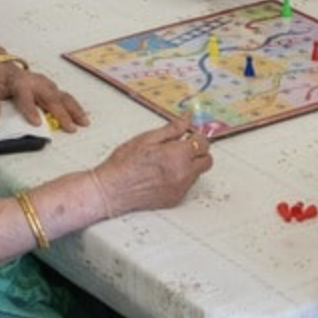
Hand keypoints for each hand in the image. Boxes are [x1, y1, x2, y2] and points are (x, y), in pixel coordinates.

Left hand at [0, 63, 89, 130]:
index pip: (25, 97)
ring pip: (63, 96)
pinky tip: (81, 115)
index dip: (30, 109)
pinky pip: (64, 96)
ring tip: (83, 122)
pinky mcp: (50, 86)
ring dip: (74, 109)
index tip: (36, 123)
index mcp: (19, 83)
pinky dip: (74, 106)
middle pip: (51, 97)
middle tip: (70, 127)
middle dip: (62, 113)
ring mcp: (45, 83)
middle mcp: (35, 82)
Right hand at [94, 119, 211, 215]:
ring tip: (167, 162)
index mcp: (177, 155)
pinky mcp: (174, 199)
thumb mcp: (147, 138)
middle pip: (207, 160)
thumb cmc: (124, 163)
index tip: (188, 134)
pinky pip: (186, 185)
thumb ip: (172, 128)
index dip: (196, 136)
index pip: (203, 143)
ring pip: (197, 173)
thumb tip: (187, 118)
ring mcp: (180, 188)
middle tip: (182, 147)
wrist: (111, 190)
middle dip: (198, 152)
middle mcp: (183, 174)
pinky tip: (163, 174)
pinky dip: (180, 178)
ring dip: (190, 165)